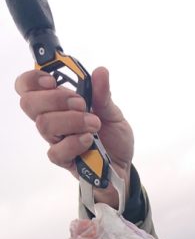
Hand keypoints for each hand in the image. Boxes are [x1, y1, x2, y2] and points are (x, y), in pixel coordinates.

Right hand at [15, 66, 133, 207]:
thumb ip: (103, 95)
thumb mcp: (113, 113)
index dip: (33, 80)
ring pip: (44, 125)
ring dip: (71, 120)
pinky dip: (73, 143)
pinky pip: (56, 152)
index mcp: (60, 103)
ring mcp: (57, 141)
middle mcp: (54, 120)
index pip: (29, 87)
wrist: (123, 166)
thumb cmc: (113, 138)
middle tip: (81, 104)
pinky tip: (88, 140)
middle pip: (30, 104)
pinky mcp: (64, 161)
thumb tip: (100, 72)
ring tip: (94, 124)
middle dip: (55, 99)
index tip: (53, 81)